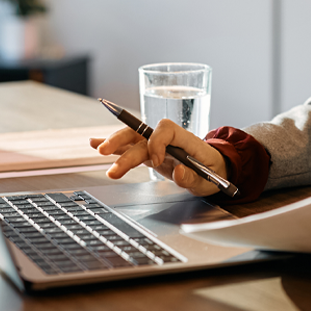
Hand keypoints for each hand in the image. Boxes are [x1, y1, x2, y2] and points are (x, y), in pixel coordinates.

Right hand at [89, 118, 228, 197]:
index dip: (157, 142)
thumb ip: (192, 177)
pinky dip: (114, 147)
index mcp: (185, 140)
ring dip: (114, 143)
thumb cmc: (213, 172)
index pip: (166, 130)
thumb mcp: (209, 181)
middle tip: (107, 153)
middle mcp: (168, 140)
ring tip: (97, 148)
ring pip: (132, 138)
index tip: (156, 161)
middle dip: (123, 141)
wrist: (215, 170)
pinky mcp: (150, 154)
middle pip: (142, 132)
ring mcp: (157, 146)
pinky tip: (95, 144)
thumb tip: (178, 171)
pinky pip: (130, 148)